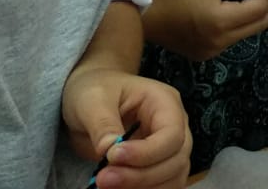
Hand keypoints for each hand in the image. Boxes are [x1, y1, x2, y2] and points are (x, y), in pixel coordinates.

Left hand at [60, 69, 191, 188]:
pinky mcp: (157, 165)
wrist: (91, 99)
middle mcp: (175, 125)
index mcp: (165, 102)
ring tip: (108, 186)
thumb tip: (109, 150)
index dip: (147, 152)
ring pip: (174, 177)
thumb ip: (102, 123)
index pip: (172, 134)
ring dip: (145, 188)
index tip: (112, 157)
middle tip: (103, 180)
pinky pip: (163, 185)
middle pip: (176, 159)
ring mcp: (168, 147)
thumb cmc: (95, 89)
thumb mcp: (92, 99)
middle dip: (141, 175)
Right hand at [143, 0, 267, 62]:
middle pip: (259, 24)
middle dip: (263, 3)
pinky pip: (231, 39)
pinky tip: (224, 10)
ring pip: (247, 32)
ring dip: (250, 14)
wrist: (144, 18)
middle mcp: (221, 42)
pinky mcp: (206, 54)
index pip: (260, 9)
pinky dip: (235, 24)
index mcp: (222, 22)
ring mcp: (213, 51)